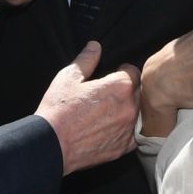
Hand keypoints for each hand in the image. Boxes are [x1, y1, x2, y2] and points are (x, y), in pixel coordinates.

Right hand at [36, 42, 140, 174]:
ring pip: (140, 115)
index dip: (123, 72)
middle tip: (110, 95)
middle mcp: (131, 106)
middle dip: (129, 92)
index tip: (113, 76)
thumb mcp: (69, 78)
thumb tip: (95, 46)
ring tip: (111, 112)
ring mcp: (129, 128)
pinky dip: (128, 131)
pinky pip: (136, 136)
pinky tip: (112, 129)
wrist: (52, 144)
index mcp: (120, 86)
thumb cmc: (58, 110)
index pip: (134, 72)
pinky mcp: (125, 147)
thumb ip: (86, 60)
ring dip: (130, 111)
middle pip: (140, 93)